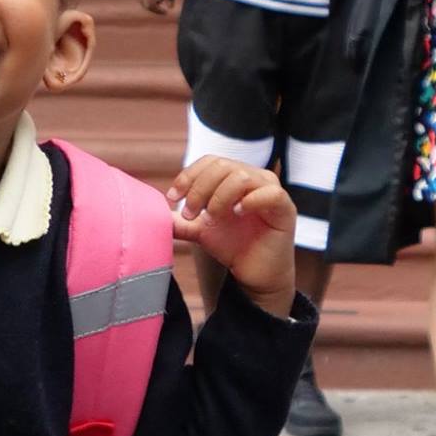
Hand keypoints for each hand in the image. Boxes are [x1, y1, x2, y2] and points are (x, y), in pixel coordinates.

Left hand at [168, 157, 296, 315]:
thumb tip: (150, 212)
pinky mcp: (285, 208)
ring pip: (241, 176)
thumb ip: (179, 219)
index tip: (172, 198)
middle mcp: (254, 178)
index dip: (188, 175)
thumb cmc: (231, 246)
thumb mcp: (199, 229)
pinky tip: (236, 214)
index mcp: (234, 176)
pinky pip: (270, 193)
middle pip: (222, 165)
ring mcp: (271, 190)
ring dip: (218, 196)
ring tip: (210, 217)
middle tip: (190, 213)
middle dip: (199, 188)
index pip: (210, 161)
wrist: (254, 274)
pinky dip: (249, 201)